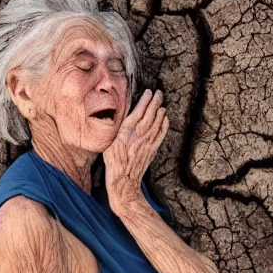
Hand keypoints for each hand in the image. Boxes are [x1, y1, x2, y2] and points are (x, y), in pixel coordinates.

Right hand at [104, 88, 167, 212]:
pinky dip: (164, 124)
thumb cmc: (112, 163)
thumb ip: (116, 129)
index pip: (139, 110)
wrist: (123, 181)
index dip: (145, 100)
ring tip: (161, 103)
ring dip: (161, 110)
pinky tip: (165, 118)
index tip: (148, 91)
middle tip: (159, 92)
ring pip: (158, 121)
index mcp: (127, 131)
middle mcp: (140, 134)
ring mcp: (148, 141)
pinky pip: (161, 133)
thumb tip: (119, 117)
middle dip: (156, 101)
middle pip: (151, 113)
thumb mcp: (108, 144)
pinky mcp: (153, 148)